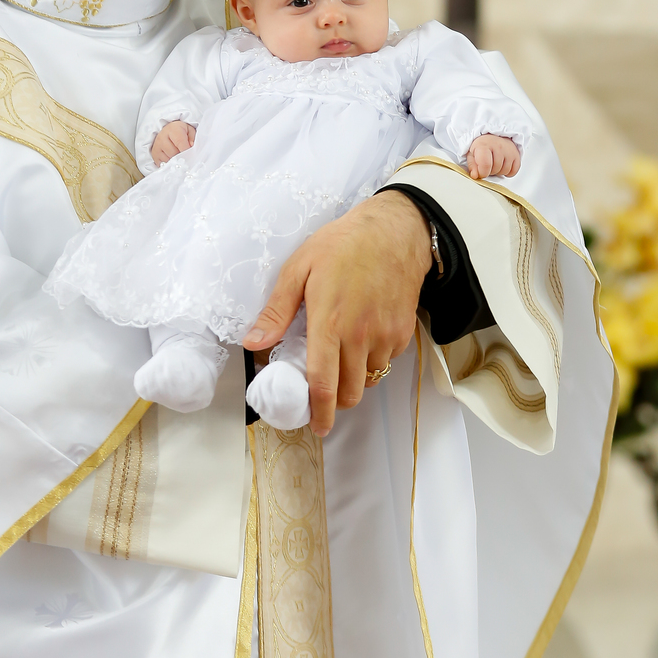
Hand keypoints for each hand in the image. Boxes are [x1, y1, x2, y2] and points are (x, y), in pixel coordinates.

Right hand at [150, 120, 195, 165]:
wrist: (167, 131)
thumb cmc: (180, 131)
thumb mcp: (189, 131)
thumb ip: (192, 138)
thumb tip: (191, 147)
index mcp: (173, 129)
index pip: (180, 142)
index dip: (187, 151)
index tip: (192, 156)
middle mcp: (162, 137)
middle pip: (174, 153)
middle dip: (182, 157)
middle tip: (187, 157)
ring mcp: (157, 146)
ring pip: (168, 160)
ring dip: (176, 162)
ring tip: (179, 157)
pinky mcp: (154, 155)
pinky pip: (163, 164)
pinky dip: (170, 165)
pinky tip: (173, 160)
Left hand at [243, 192, 429, 436]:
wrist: (394, 231)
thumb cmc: (342, 244)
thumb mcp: (299, 268)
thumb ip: (276, 311)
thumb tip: (253, 342)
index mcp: (330, 323)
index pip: (323, 383)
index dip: (319, 411)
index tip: (315, 426)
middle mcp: (360, 336)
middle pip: (350, 392)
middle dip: (335, 402)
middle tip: (323, 394)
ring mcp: (385, 336)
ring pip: (369, 379)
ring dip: (354, 380)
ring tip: (340, 360)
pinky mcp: (403, 332)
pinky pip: (386, 361)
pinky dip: (372, 362)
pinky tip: (361, 341)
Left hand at [466, 134, 519, 179]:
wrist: (495, 136)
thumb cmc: (482, 146)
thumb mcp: (472, 154)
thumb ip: (472, 166)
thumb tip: (475, 175)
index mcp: (484, 145)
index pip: (486, 164)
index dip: (483, 173)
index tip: (481, 172)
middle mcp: (498, 146)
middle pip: (495, 169)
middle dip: (490, 171)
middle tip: (487, 164)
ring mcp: (509, 150)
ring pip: (505, 171)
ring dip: (499, 171)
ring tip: (494, 164)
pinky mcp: (517, 155)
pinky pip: (513, 171)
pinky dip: (508, 172)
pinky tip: (502, 165)